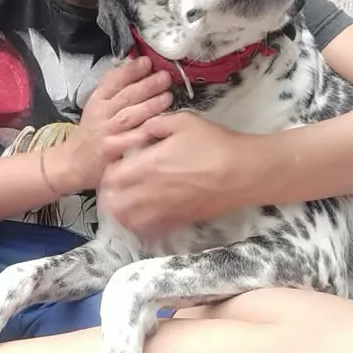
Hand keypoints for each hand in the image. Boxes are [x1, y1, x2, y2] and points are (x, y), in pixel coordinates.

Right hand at [55, 57, 172, 192]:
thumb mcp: (96, 106)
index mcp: (98, 100)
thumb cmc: (91, 133)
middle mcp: (101, 114)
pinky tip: (160, 126)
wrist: (72, 163)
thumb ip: (113, 87)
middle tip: (165, 77)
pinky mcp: (112, 151)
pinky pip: (131, 140)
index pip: (114, 81)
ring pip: (130, 116)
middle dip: (146, 85)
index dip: (131, 71)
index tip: (147, 62)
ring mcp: (106, 133)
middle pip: (125, 97)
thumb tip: (134, 64)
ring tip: (167, 97)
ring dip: (150, 105)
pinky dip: (145, 132)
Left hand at [99, 111, 261, 239]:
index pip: (111, 177)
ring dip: (123, 213)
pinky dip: (143, 226)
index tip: (114, 167)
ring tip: (127, 204)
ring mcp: (165, 210)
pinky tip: (147, 216)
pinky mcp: (179, 221)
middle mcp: (151, 192)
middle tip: (116, 187)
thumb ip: (156, 124)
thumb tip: (142, 129)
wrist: (244, 172)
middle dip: (110, 195)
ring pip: (129, 221)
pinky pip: (152, 231)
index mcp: (148, 165)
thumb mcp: (183, 121)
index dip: (108, 173)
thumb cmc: (215, 143)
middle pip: (114, 204)